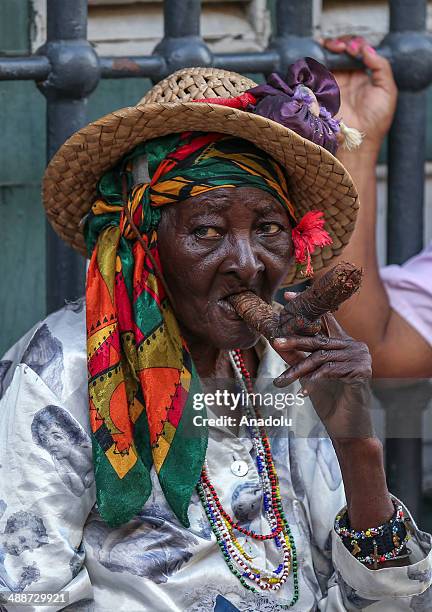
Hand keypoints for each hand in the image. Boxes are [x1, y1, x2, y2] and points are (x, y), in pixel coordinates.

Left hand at [271, 309, 372, 441]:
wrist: (348, 427)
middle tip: (275, 341)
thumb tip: (275, 340)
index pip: (324, 319)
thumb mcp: (308, 374)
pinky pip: (330, 372)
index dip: (307, 307)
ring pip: (320, 358)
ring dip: (298, 371)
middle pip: (318, 339)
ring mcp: (360, 357)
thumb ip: (296, 356)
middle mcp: (354, 345)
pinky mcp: (362, 371)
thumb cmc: (329, 399)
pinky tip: (303, 393)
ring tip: (280, 382)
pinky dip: (314, 382)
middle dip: (294, 340)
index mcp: (343, 342)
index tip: (287, 296)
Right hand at [322, 36, 397, 153]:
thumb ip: (380, 67)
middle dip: (340, 43)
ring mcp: (332, 84)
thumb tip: (367, 49)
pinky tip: (323, 57)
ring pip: (327, 58)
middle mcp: (346, 77)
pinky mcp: (320, 92)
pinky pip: (315, 72)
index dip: (355, 44)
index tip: (356, 49)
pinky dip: (317, 61)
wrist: (359, 139)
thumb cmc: (376, 120)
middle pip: (340, 51)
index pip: (357, 51)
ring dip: (329, 48)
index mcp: (361, 75)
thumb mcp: (388, 90)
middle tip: (343, 47)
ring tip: (333, 47)